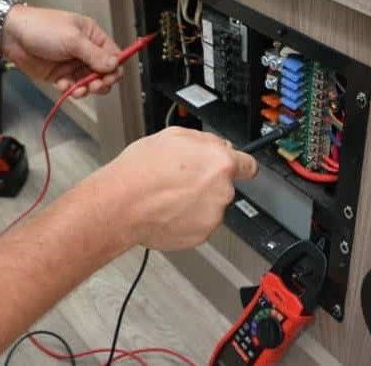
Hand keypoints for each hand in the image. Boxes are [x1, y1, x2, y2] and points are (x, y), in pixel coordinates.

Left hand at [1, 5, 122, 97]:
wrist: (12, 35)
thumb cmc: (41, 28)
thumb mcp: (73, 39)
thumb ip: (95, 54)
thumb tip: (115, 65)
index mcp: (93, 37)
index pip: (114, 56)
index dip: (115, 68)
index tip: (110, 77)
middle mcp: (86, 52)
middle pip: (105, 73)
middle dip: (102, 81)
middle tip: (95, 85)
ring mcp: (74, 64)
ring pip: (91, 83)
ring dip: (87, 89)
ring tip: (80, 89)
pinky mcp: (62, 76)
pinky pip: (74, 88)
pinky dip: (71, 90)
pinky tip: (63, 85)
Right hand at [101, 127, 257, 250]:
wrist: (121, 204)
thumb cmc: (141, 171)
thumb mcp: (174, 135)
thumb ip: (205, 141)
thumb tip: (217, 145)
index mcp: (220, 162)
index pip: (249, 165)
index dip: (241, 166)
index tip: (238, 169)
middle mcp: (222, 190)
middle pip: (225, 185)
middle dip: (209, 183)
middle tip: (182, 179)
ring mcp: (213, 215)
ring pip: (211, 205)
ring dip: (198, 202)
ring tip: (170, 195)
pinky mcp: (201, 235)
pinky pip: (200, 224)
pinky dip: (188, 219)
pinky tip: (169, 210)